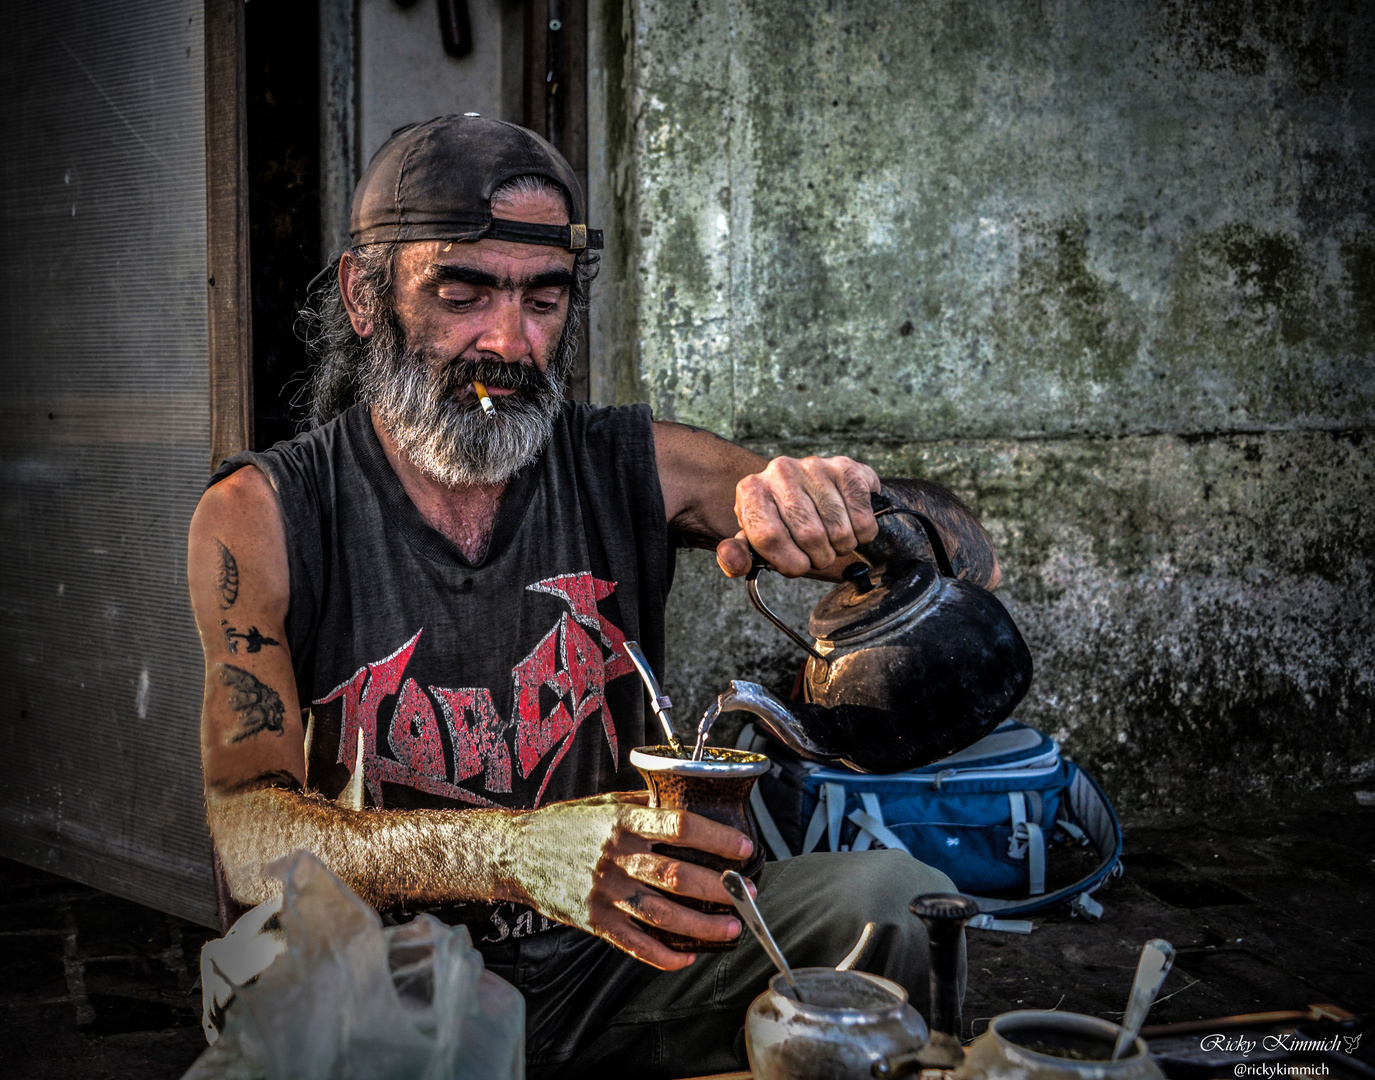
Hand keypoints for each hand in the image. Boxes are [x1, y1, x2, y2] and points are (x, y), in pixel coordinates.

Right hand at [508, 792, 753, 969]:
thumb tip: (685, 802)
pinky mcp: (592, 919)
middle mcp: (615, 856)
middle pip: (676, 875)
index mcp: (622, 822)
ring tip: (728, 928)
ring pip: (660, 913)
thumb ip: (643, 806)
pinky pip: (632, 943)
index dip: (716, 839)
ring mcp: (603, 891)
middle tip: (745, 892)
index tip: (743, 848)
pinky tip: (685, 957)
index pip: (679, 826)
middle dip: (718, 887)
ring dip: (700, 925)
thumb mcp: (604, 804)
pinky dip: (662, 954)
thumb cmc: (564, 825)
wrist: (516, 852)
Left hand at [716, 455, 880, 577]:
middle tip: (817, 553)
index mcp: (751, 490)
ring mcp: (815, 466)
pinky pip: (864, 517)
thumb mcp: (752, 541)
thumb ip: (735, 557)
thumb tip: (733, 561)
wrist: (805, 492)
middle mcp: (781, 471)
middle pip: (810, 535)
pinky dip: (863, 533)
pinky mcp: (846, 468)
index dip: (788, 562)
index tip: (796, 565)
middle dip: (818, 557)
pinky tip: (851, 525)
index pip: (770, 537)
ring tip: (832, 539)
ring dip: (841, 547)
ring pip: (839, 529)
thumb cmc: (777, 522)